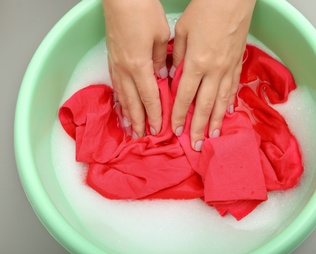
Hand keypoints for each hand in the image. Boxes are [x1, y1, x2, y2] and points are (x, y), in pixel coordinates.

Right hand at [103, 0, 169, 137]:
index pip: (149, 98)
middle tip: (142, 138)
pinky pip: (116, 85)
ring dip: (127, 114)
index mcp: (139, 65)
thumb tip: (162, 77)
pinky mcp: (111, 57)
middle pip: (132, 102)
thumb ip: (162, 60)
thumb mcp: (161, 35)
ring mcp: (115, 64)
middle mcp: (124, 69)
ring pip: (122, 95)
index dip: (155, 116)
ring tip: (130, 128)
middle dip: (139, 122)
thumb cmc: (143, 10)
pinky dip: (120, 98)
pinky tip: (122, 104)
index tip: (159, 130)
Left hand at [171, 0, 255, 150]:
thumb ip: (176, 56)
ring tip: (212, 137)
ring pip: (221, 101)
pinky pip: (233, 88)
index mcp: (197, 62)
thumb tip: (173, 76)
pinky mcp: (238, 64)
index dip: (180, 115)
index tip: (175, 130)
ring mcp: (229, 69)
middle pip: (204, 105)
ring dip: (215, 121)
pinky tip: (228, 114)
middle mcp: (214, 70)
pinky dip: (230, 103)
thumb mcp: (181, 30)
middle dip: (198, 127)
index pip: (185, 96)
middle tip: (195, 145)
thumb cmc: (205, 9)